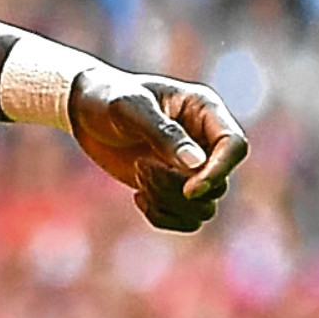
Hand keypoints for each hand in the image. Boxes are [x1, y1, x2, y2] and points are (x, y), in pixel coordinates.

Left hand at [68, 67, 248, 232]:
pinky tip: (137, 197)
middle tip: (140, 166)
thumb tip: (196, 164)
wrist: (83, 110)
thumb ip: (162, 132)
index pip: (235, 146)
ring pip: (204, 207)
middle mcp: (205, 141)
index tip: (190, 188)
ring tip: (137, 173)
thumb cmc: (106, 97)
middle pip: (219, 184)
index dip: (220, 171)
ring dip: (168, 200)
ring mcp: (192, 167)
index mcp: (204, 110)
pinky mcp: (175, 188)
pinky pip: (187, 220)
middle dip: (178, 186)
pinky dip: (163, 216)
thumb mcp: (128, 107)